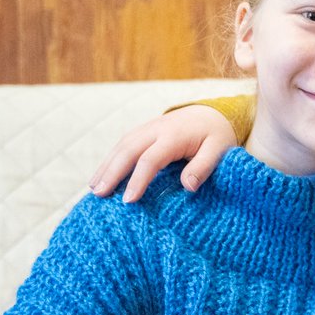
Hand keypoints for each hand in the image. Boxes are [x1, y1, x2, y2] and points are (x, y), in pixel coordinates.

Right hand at [88, 104, 236, 202]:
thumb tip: (188, 186)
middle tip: (99, 195)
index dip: (138, 180)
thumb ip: (204, 167)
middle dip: (111, 173)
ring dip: (106, 166)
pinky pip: (123, 145)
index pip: (150, 159)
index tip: (128, 201)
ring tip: (94, 189)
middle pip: (127, 150)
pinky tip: (102, 176)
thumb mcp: (219, 150)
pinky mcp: (143, 131)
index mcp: (174, 135)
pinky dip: (110, 160)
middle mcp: (156, 129)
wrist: (212, 113)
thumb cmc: (217, 135)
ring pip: (121, 146)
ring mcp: (147, 128)